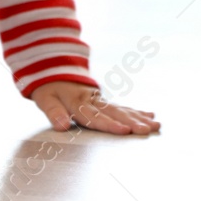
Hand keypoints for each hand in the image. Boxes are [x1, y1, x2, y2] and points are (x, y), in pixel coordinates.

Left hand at [31, 81, 159, 135]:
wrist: (52, 69)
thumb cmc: (48, 88)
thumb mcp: (45, 99)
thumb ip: (54, 112)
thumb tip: (62, 125)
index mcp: (78, 102)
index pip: (95, 117)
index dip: (110, 124)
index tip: (125, 131)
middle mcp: (93, 100)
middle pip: (114, 113)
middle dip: (132, 122)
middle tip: (147, 130)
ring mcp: (100, 99)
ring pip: (122, 109)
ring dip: (139, 117)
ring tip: (156, 125)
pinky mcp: (104, 100)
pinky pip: (122, 106)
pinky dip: (137, 111)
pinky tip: (151, 116)